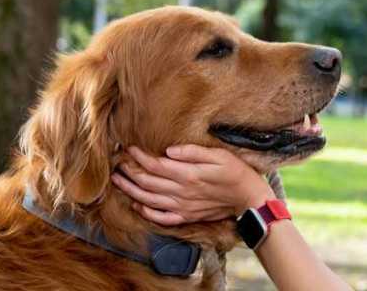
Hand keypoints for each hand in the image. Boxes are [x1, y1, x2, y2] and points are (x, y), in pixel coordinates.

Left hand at [111, 144, 275, 225]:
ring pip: (148, 200)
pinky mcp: (186, 216)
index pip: (155, 165)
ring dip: (131, 190)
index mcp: (188, 174)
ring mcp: (182, 206)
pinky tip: (137, 204)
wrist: (248, 198)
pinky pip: (161, 217)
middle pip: (147, 182)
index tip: (129, 148)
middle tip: (117, 162)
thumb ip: (193, 152)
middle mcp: (182, 192)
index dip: (139, 156)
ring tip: (118, 180)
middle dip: (129, 171)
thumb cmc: (236, 172)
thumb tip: (169, 150)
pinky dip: (146, 212)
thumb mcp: (219, 154)